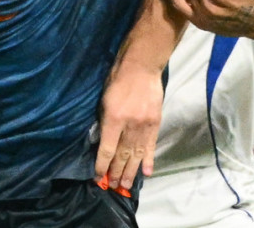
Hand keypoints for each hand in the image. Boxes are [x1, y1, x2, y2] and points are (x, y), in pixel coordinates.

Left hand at [96, 56, 161, 189]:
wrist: (141, 67)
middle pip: (122, 155)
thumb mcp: (103, 99)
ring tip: (126, 185)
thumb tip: (102, 142)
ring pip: (136, 154)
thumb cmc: (117, 79)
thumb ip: (103, 121)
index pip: (107, 149)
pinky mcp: (155, 123)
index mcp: (114, 118)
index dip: (102, 165)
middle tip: (112, 185)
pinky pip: (150, 146)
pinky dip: (148, 160)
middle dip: (116, 172)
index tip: (98, 176)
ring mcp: (144, 126)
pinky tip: (146, 173)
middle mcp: (130, 125)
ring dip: (131, 171)